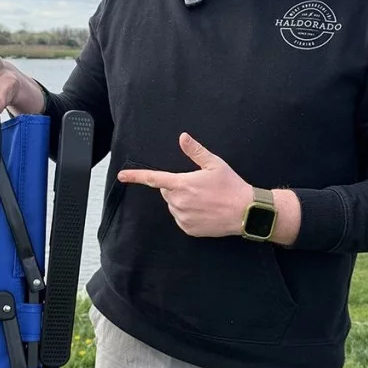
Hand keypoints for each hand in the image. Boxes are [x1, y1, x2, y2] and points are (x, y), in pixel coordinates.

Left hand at [117, 133, 253, 236]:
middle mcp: (179, 202)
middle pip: (167, 191)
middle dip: (177, 187)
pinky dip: (188, 214)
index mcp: (182, 184)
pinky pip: (181, 219)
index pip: (153, 179)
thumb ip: (195, 151)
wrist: (246, 212)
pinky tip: (205, 210)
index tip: (122, 176)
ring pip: (173, 205)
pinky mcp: (189, 229)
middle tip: (198, 186)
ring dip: (182, 201)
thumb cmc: (231, 186)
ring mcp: (183, 217)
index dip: (135, 177)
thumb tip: (182, 137)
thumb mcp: (215, 164)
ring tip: (205, 199)